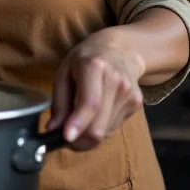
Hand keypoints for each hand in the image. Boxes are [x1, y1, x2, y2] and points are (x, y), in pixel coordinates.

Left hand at [47, 30, 144, 150]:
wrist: (120, 49)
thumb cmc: (85, 59)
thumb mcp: (64, 71)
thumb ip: (59, 102)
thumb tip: (53, 130)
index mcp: (95, 67)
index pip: (90, 103)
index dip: (78, 124)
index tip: (66, 138)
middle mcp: (116, 81)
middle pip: (98, 126)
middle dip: (79, 140)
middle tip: (66, 137)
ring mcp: (130, 93)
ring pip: (105, 132)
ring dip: (89, 134)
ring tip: (82, 117)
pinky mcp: (137, 103)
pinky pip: (114, 128)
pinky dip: (101, 127)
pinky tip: (97, 111)